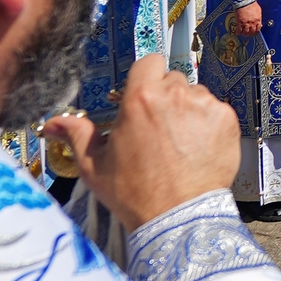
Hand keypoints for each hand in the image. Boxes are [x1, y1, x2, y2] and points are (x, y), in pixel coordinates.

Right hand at [44, 53, 240, 232]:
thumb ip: (76, 134)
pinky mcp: (226, 120)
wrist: (177, 218)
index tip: (143, 95)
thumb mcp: (95, 165)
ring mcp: (205, 106)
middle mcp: (174, 94)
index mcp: (140, 98)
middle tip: (158, 127)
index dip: (146, 77)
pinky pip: (216, 111)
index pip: (149, 62)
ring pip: (196, 95)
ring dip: (188, 110)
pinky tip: (198, 148)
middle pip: (172, 79)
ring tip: (179, 143)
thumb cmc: (135, 194)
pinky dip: (209, 125)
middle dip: (165, 97)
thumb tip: (54, 122)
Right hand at [233, 2, 261, 33]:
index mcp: (258, 20)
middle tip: (248, 34)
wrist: (244, 1)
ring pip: (246, 33)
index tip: (254, 32)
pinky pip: (239, 30)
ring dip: (244, 34)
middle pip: (252, 32)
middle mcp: (252, 23)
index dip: (256, 32)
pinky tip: (238, 32)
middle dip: (250, 34)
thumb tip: (260, 21)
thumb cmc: (251, 3)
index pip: (258, 29)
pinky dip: (239, 32)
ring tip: (243, 34)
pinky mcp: (240, 22)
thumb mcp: (258, 10)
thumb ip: (259, 17)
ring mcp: (246, 23)